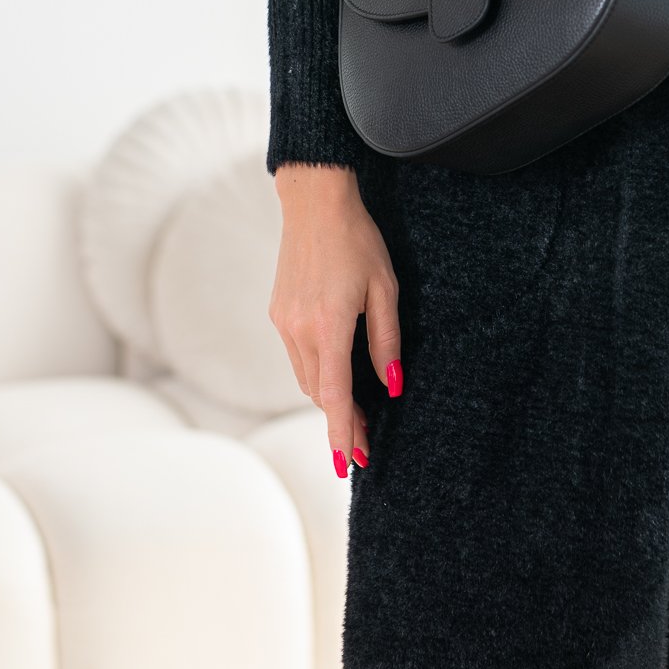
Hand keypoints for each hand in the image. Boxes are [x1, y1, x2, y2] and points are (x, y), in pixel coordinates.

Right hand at [270, 163, 401, 476]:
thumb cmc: (358, 241)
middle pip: (318, 393)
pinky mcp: (278, 314)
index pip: (334, 395)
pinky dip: (316, 375)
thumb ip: (386, 340)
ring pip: (306, 378)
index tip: (351, 464)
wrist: (315, 204)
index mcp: (328, 324)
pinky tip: (335, 378)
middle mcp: (298, 329)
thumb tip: (390, 385)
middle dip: (341, 423)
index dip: (343, 433)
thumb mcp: (386, 289)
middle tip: (365, 448)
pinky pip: (297, 357)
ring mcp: (283, 323)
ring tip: (354, 419)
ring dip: (328, 400)